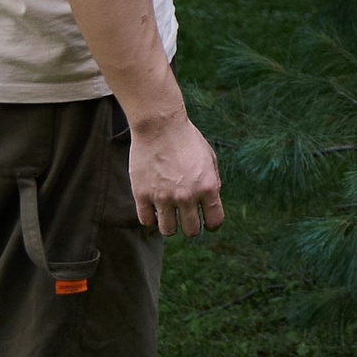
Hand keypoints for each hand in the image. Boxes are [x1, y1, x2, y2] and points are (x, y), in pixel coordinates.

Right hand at [129, 108, 224, 237]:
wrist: (159, 124)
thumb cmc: (186, 139)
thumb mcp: (209, 158)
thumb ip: (212, 182)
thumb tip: (209, 205)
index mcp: (207, 187)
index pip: (214, 222)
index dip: (211, 224)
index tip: (206, 221)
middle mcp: (187, 196)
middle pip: (191, 231)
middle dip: (190, 226)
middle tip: (185, 216)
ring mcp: (163, 197)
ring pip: (168, 231)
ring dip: (170, 224)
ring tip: (168, 212)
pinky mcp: (142, 195)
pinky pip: (147, 221)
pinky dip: (151, 218)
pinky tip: (153, 207)